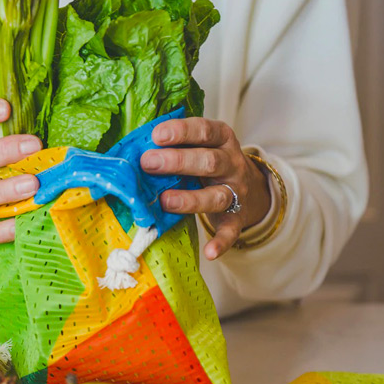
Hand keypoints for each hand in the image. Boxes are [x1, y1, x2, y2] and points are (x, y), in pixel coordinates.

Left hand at [140, 117, 270, 259]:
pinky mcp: (236, 218)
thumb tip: (134, 147)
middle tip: (148, 163)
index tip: (156, 135)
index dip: (181, 131)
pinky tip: (209, 252)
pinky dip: (221, 242)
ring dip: (190, 199)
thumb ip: (174, 144)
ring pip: (216, 196)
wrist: (249, 187)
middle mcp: (232, 164)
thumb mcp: (199, 145)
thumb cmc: (208, 161)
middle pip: (209, 161)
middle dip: (178, 162)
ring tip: (164, 201)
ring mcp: (236, 192)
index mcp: (222, 139)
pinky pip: (230, 231)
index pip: (204, 130)